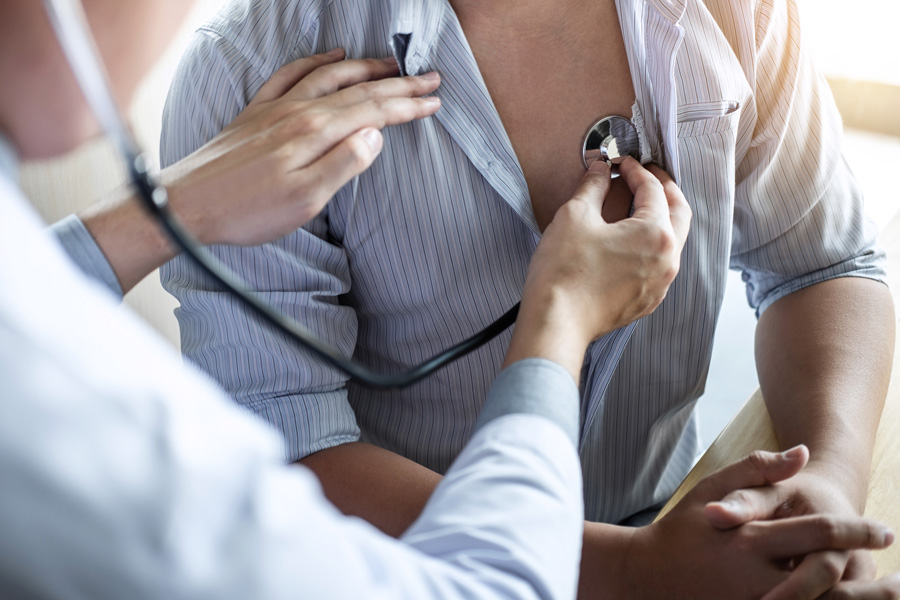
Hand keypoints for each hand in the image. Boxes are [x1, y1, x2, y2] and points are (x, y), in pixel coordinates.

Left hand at [161, 48, 441, 245]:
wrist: (187, 204)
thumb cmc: (248, 210)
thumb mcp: (305, 199)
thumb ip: (344, 164)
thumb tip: (375, 136)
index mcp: (315, 132)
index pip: (374, 111)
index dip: (408, 106)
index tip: (434, 102)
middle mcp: (298, 110)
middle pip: (359, 89)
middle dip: (399, 84)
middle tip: (430, 78)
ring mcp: (275, 108)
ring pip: (330, 75)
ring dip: (365, 67)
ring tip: (391, 64)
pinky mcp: (256, 113)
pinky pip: (291, 74)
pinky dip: (316, 62)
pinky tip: (329, 57)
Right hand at [521, 157, 689, 334]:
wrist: (556, 323)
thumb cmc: (564, 272)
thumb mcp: (574, 216)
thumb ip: (592, 187)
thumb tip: (599, 170)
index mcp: (656, 234)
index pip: (653, 189)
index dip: (636, 170)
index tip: (621, 164)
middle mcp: (667, 260)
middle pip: (679, 212)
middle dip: (665, 188)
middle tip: (648, 175)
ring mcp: (660, 284)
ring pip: (673, 241)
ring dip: (661, 217)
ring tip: (640, 205)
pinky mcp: (647, 301)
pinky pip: (659, 265)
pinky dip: (651, 245)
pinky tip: (631, 241)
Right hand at [616, 447, 893, 599]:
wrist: (646, 576)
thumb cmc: (680, 529)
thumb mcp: (712, 489)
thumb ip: (757, 470)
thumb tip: (801, 453)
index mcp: (751, 540)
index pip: (820, 533)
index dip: (859, 532)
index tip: (885, 532)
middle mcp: (757, 579)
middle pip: (831, 581)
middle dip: (872, 585)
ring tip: (885, 596)